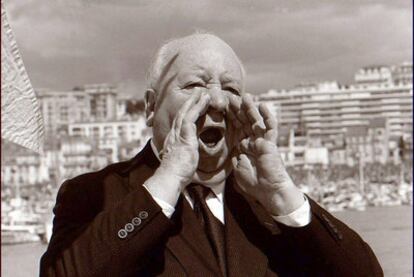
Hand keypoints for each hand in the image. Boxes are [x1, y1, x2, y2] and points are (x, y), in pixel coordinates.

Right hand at [159, 92, 210, 186]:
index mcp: (173, 141)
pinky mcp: (185, 133)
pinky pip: (192, 115)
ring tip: (203, 93)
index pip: (180, 124)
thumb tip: (188, 158)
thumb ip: (185, 156)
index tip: (193, 108)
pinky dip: (198, 106)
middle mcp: (174, 134)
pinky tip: (204, 100)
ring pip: (187, 112)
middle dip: (190, 104)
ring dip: (195, 101)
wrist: (171, 177)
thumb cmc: (177, 175)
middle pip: (182, 114)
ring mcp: (178, 133)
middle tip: (198, 94)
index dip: (187, 115)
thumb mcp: (182, 163)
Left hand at [229, 94, 303, 215]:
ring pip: (256, 121)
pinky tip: (262, 105)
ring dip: (251, 108)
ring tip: (245, 96)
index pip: (237, 128)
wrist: (268, 191)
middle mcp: (254, 141)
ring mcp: (263, 141)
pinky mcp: (271, 143)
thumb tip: (234, 150)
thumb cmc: (254, 183)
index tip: (224, 107)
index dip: (231, 118)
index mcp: (245, 147)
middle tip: (231, 98)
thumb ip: (236, 157)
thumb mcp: (238, 168)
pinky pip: (270, 127)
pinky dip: (267, 116)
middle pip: (245, 122)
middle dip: (238, 110)